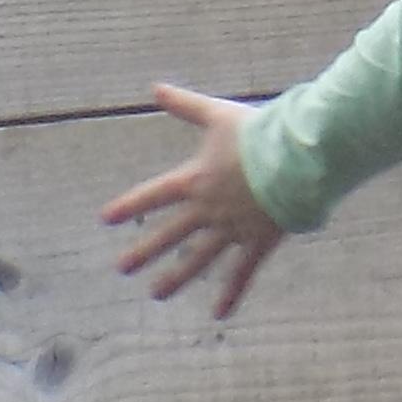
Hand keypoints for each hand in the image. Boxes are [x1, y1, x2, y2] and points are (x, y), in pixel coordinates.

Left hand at [100, 83, 288, 317]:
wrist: (296, 157)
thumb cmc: (259, 132)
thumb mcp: (217, 115)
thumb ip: (185, 105)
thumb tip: (155, 87)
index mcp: (195, 180)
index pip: (152, 195)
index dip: (128, 206)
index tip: (106, 220)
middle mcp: (208, 209)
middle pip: (169, 234)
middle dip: (144, 251)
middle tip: (122, 269)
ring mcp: (231, 229)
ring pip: (198, 259)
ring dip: (175, 277)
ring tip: (156, 294)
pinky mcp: (257, 241)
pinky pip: (241, 273)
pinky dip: (230, 294)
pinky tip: (218, 314)